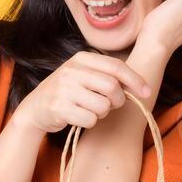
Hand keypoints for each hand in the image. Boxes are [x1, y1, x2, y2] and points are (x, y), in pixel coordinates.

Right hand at [16, 52, 151, 132]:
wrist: (35, 109)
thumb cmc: (67, 92)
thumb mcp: (83, 76)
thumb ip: (107, 76)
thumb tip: (139, 87)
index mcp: (80, 59)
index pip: (116, 66)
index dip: (135, 80)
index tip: (146, 92)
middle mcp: (71, 71)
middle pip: (112, 87)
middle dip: (118, 100)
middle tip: (111, 105)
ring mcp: (64, 89)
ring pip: (103, 106)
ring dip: (102, 113)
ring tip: (90, 110)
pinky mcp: (59, 108)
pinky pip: (90, 120)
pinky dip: (90, 122)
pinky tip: (79, 117)